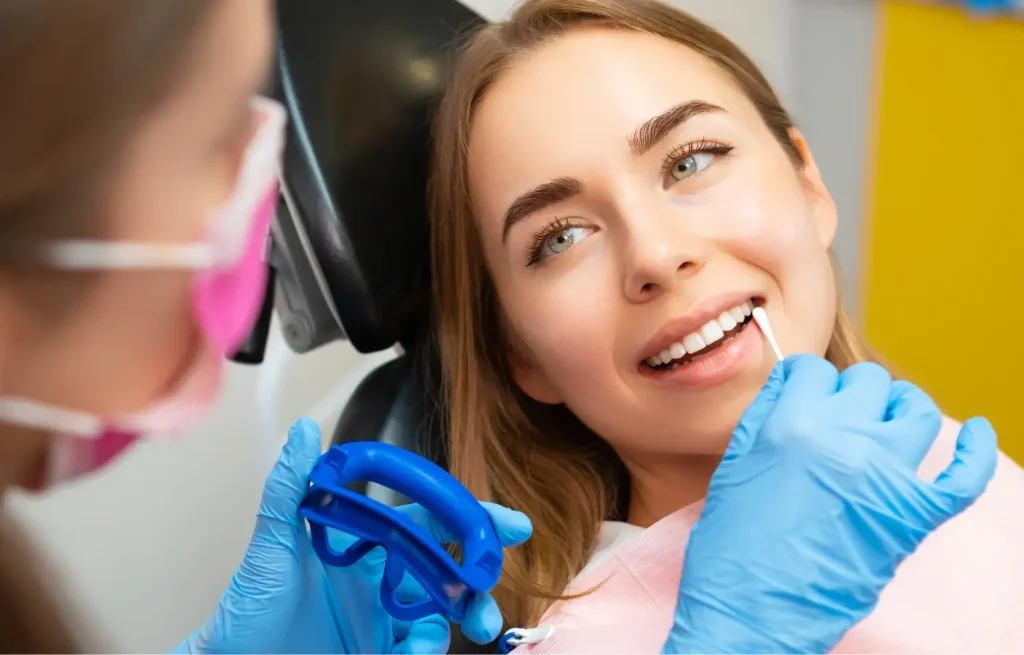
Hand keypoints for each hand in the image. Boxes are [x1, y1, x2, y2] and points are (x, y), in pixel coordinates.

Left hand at [172, 418, 532, 653]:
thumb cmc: (246, 610)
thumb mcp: (271, 548)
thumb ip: (290, 490)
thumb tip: (304, 432)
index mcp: (364, 550)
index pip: (427, 526)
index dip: (468, 521)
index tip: (509, 524)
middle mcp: (380, 585)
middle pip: (447, 575)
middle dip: (479, 583)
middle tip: (490, 595)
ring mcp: (382, 625)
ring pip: (442, 617)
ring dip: (460, 621)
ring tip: (459, 633)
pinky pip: (419, 649)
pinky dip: (426, 650)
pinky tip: (414, 653)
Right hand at [663, 355, 996, 653]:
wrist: (754, 610)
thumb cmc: (732, 544)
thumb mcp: (735, 464)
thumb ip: (765, 415)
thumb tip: (791, 382)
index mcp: (793, 424)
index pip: (814, 370)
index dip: (807, 382)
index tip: (806, 393)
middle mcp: (845, 440)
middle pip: (867, 382)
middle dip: (851, 394)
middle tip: (838, 417)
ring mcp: (886, 477)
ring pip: (916, 412)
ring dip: (902, 408)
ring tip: (889, 420)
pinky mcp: (914, 516)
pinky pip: (963, 475)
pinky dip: (977, 451)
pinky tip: (977, 436)